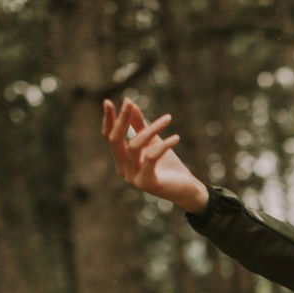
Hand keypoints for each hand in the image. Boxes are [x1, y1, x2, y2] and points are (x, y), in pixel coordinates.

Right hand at [101, 97, 208, 213]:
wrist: (186, 189)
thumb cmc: (168, 165)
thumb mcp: (153, 141)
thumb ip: (139, 125)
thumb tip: (129, 102)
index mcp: (122, 160)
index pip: (110, 137)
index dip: (108, 120)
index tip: (107, 102)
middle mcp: (123, 170)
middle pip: (115, 141)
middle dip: (121, 120)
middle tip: (128, 102)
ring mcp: (133, 178)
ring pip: (135, 146)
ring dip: (151, 129)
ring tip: (167, 119)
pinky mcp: (147, 183)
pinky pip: (151, 157)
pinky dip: (163, 145)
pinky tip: (176, 137)